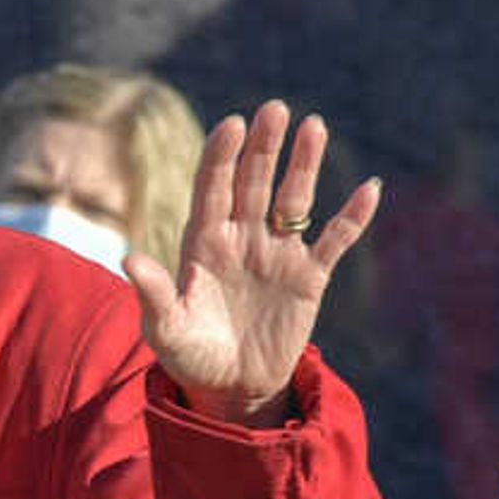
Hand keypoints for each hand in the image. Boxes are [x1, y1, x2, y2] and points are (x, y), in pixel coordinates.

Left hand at [132, 101, 381, 421]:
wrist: (231, 389)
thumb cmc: (190, 356)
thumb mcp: (166, 329)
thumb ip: (154, 293)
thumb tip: (128, 258)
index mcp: (203, 243)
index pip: (212, 189)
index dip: (221, 157)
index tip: (232, 124)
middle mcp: (241, 238)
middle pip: (254, 183)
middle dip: (264, 147)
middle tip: (275, 109)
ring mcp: (276, 254)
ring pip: (294, 200)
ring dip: (304, 165)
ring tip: (314, 126)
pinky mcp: (309, 277)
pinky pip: (335, 241)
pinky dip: (353, 217)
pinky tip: (370, 188)